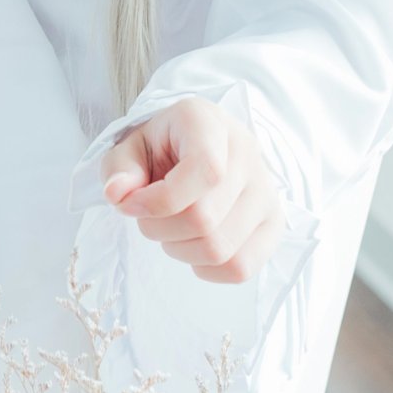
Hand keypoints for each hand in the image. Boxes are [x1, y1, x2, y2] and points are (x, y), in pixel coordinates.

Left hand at [96, 95, 288, 284]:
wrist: (196, 150)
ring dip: (181, 250)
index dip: (161, 200)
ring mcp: (267, 190)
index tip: (130, 205)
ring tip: (172, 229)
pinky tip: (194, 247)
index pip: (205, 171)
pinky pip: (241, 267)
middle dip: (160, 228)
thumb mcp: (130, 148)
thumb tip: (117, 194)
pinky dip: (208, 269)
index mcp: (208, 122)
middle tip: (149, 217)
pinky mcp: (274, 223)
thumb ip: (118, 168)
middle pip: (205, 219)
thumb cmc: (161, 149)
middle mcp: (247, 152)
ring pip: (221, 249)